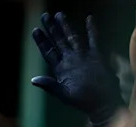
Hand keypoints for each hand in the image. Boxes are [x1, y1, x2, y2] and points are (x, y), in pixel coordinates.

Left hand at [31, 12, 123, 126]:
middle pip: (58, 41)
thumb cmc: (83, 101)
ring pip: (72, 37)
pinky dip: (91, 29)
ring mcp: (83, 57)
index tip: (35, 30)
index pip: (48, 52)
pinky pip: (93, 39)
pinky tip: (89, 18)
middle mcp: (70, 60)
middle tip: (44, 16)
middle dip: (51, 29)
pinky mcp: (96, 56)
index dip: (42, 41)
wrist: (102, 103)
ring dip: (66, 26)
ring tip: (59, 14)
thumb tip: (33, 79)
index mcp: (61, 69)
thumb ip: (50, 86)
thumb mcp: (64, 94)